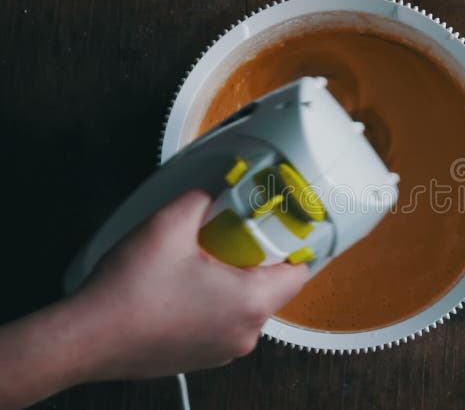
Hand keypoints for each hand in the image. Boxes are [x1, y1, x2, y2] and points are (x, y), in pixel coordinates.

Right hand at [74, 190, 308, 378]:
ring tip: (200, 262)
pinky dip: (215, 303)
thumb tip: (214, 188)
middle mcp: (245, 333)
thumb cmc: (127, 295)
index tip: (277, 229)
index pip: (298, 271)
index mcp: (251, 303)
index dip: (290, 244)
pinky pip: (225, 322)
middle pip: (273, 287)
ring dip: (233, 281)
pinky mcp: (204, 355)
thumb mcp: (169, 225)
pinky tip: (185, 287)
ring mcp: (225, 349)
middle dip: (255, 259)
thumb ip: (202, 198)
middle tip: (229, 238)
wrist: (86, 339)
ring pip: (247, 305)